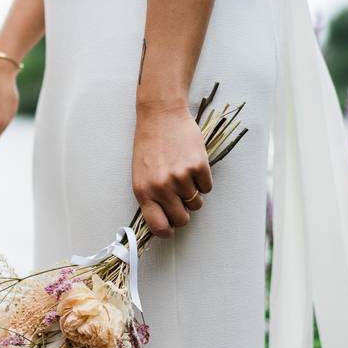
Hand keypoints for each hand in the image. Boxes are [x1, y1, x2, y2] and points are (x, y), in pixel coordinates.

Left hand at [131, 104, 212, 237]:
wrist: (161, 116)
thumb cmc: (149, 146)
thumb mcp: (141, 175)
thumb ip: (151, 198)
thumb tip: (164, 221)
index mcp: (144, 192)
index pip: (158, 226)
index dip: (167, 231)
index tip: (170, 229)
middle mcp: (162, 188)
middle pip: (182, 219)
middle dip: (183, 213)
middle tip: (181, 200)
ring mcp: (181, 177)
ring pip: (196, 203)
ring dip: (193, 194)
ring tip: (183, 175)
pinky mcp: (198, 166)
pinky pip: (207, 188)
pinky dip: (203, 180)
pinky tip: (192, 165)